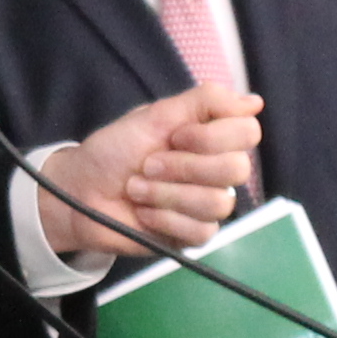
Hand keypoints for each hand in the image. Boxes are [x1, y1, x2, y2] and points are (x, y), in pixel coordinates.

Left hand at [40, 85, 260, 255]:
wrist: (82, 190)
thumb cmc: (115, 150)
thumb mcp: (155, 115)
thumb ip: (205, 102)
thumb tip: (255, 102)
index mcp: (211, 137)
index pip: (248, 133)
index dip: (211, 137)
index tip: (175, 136)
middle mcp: (216, 170)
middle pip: (237, 169)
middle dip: (184, 167)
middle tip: (148, 165)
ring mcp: (207, 204)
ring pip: (218, 203)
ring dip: (167, 194)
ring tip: (137, 189)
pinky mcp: (194, 235)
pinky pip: (201, 231)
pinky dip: (164, 219)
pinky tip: (143, 213)